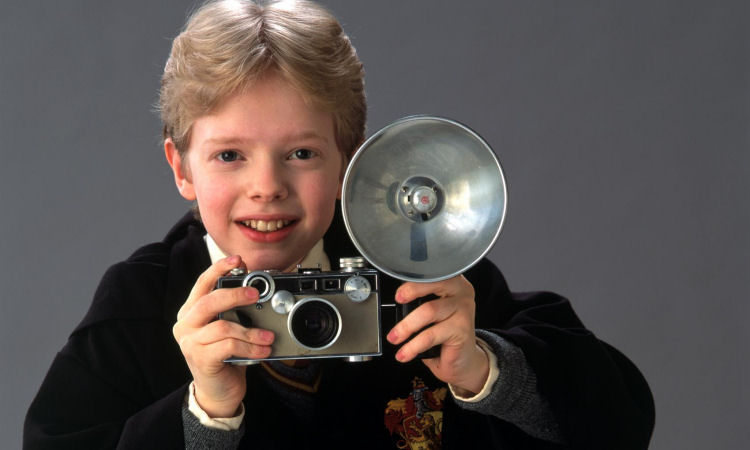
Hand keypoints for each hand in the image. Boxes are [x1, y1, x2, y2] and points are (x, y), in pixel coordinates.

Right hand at [172, 255, 274, 416]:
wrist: (218, 390)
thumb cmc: (224, 354)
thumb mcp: (227, 327)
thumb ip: (233, 309)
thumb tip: (256, 289)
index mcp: (191, 311)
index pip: (202, 283)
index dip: (219, 269)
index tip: (237, 260)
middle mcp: (186, 324)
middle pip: (209, 302)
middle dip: (235, 295)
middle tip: (255, 294)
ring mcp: (190, 342)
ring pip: (223, 327)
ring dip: (251, 331)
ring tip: (268, 336)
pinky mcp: (200, 359)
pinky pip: (229, 346)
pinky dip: (250, 347)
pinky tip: (262, 350)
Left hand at [386, 275, 488, 395]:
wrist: (463, 359)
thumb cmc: (444, 333)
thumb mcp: (431, 312)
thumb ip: (420, 300)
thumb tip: (395, 301)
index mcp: (452, 282)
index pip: (433, 273)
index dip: (414, 280)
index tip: (399, 293)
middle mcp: (461, 291)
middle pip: (433, 285)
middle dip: (411, 292)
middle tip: (396, 305)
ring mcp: (464, 309)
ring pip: (428, 310)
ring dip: (406, 326)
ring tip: (394, 338)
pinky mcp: (462, 329)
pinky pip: (431, 335)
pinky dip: (414, 346)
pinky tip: (405, 353)